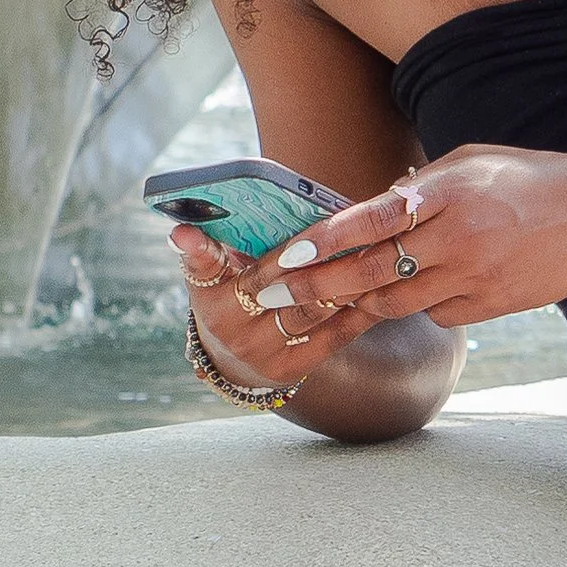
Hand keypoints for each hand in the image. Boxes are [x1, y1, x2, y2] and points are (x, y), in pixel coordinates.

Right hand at [168, 225, 373, 390]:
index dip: (196, 249)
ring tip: (373, 253)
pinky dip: (359, 309)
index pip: (201, 266)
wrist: (236, 362)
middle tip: (341, 228)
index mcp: (208, 292)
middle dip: (306, 256)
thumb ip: (228, 241)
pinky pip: (334, 334)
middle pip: (271, 283)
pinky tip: (382, 287)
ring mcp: (260, 349)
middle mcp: (229, 324)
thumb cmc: (236, 295)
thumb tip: (238, 199)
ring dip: (344, 281)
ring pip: (308, 309)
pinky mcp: (291, 367)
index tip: (185, 231)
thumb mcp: (222, 271)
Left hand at [248, 143, 566, 329]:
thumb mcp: (470, 162)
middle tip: (280, 295)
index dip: (324, 241)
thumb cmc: (528, 177)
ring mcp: (476, 276)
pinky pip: (439, 314)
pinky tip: (424, 289)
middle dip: (318, 286)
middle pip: (371, 271)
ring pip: (398, 302)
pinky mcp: (493, 305)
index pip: (370, 220)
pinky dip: (422, 305)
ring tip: (335, 298)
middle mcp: (457, 238)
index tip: (288, 256)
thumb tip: (374, 209)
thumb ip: (419, 186)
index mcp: (447, 194)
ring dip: (362, 301)